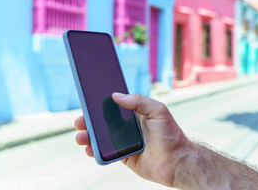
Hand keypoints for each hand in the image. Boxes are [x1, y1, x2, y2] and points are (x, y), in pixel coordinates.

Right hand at [74, 93, 190, 187]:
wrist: (177, 162)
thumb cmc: (170, 134)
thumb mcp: (158, 111)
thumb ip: (138, 101)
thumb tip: (115, 96)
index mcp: (135, 114)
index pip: (114, 106)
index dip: (100, 104)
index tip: (87, 101)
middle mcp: (128, 127)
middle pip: (103, 122)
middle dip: (89, 121)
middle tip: (79, 121)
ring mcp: (125, 142)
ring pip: (102, 137)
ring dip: (89, 136)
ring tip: (81, 137)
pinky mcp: (123, 157)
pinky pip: (106, 153)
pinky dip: (95, 151)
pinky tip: (89, 149)